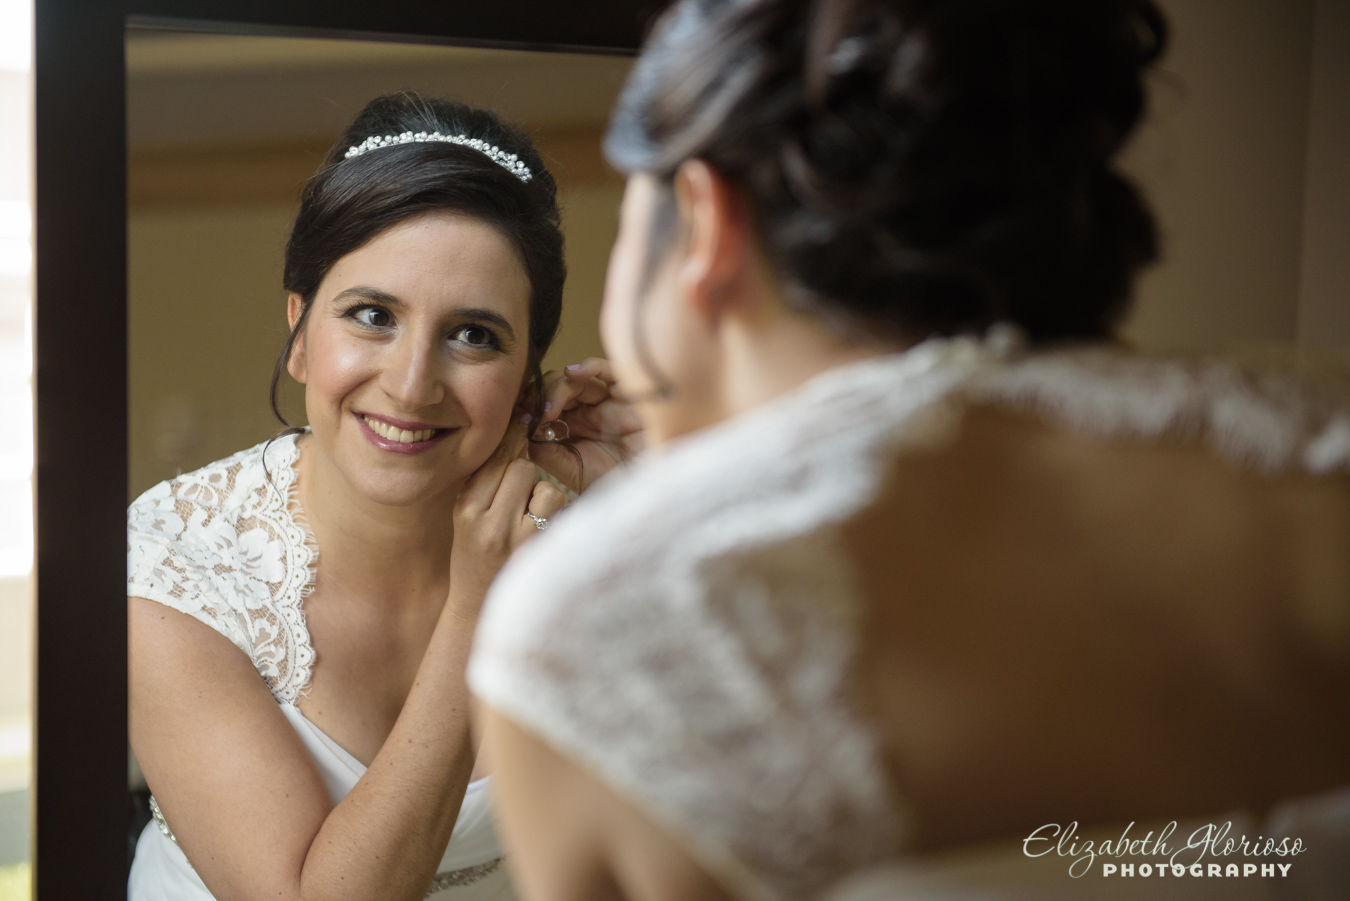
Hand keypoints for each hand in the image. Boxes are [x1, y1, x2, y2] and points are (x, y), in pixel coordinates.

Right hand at [447, 419, 566, 619]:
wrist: (480, 609)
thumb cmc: (477, 558)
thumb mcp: (468, 518)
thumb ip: (486, 482)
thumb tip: (516, 434)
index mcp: (465, 508)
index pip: (492, 457)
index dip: (511, 440)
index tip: (522, 427)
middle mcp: (486, 521)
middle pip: (519, 465)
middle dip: (526, 472)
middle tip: (522, 491)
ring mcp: (513, 537)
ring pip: (542, 484)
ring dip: (542, 493)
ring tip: (530, 514)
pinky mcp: (538, 548)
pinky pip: (555, 506)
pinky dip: (553, 512)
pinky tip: (542, 528)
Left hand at [529, 358, 644, 493]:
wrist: (647, 488)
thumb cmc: (614, 483)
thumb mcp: (571, 470)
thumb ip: (545, 451)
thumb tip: (524, 427)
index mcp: (575, 429)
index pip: (547, 406)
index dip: (531, 406)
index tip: (517, 415)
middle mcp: (590, 411)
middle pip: (558, 389)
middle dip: (541, 396)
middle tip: (533, 413)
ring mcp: (608, 401)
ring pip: (577, 380)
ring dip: (558, 388)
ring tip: (549, 408)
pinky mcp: (628, 394)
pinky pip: (607, 370)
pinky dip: (589, 366)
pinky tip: (572, 374)